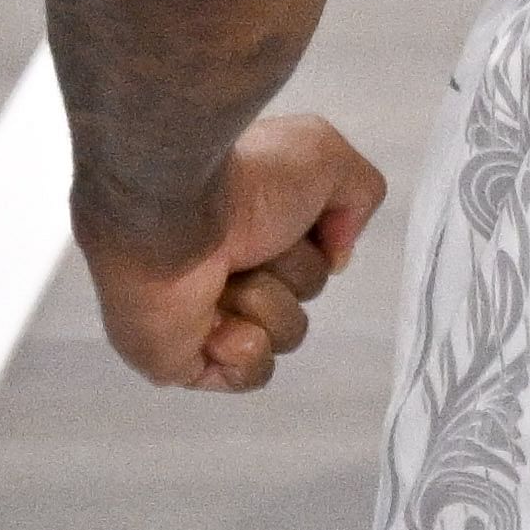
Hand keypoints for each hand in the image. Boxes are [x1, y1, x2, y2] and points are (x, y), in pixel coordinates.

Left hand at [80, 109, 384, 393]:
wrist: (172, 210)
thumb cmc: (245, 181)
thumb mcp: (325, 155)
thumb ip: (358, 196)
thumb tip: (336, 257)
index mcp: (251, 225)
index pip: (311, 254)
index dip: (315, 244)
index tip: (298, 223)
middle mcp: (227, 268)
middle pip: (303, 294)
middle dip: (292, 272)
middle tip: (255, 247)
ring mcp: (202, 318)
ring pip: (283, 335)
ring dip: (266, 304)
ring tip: (227, 279)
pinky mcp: (182, 361)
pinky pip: (250, 374)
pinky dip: (245, 349)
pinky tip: (218, 323)